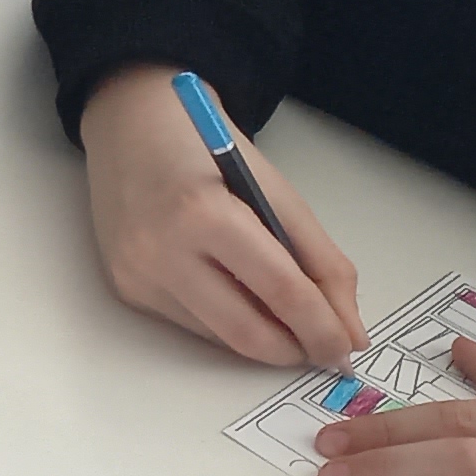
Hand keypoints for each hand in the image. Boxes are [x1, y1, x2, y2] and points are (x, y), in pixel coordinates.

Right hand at [78, 66, 362, 367]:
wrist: (129, 127)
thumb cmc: (208, 149)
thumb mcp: (277, 192)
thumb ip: (320, 261)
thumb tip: (349, 331)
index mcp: (205, 214)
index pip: (281, 291)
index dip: (324, 329)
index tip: (347, 348)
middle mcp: (160, 250)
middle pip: (247, 331)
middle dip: (295, 349)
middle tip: (324, 349)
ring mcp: (137, 274)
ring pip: (221, 337)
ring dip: (263, 337)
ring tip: (285, 316)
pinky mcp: (126, 288)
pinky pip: (193, 325)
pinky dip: (228, 321)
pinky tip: (237, 295)